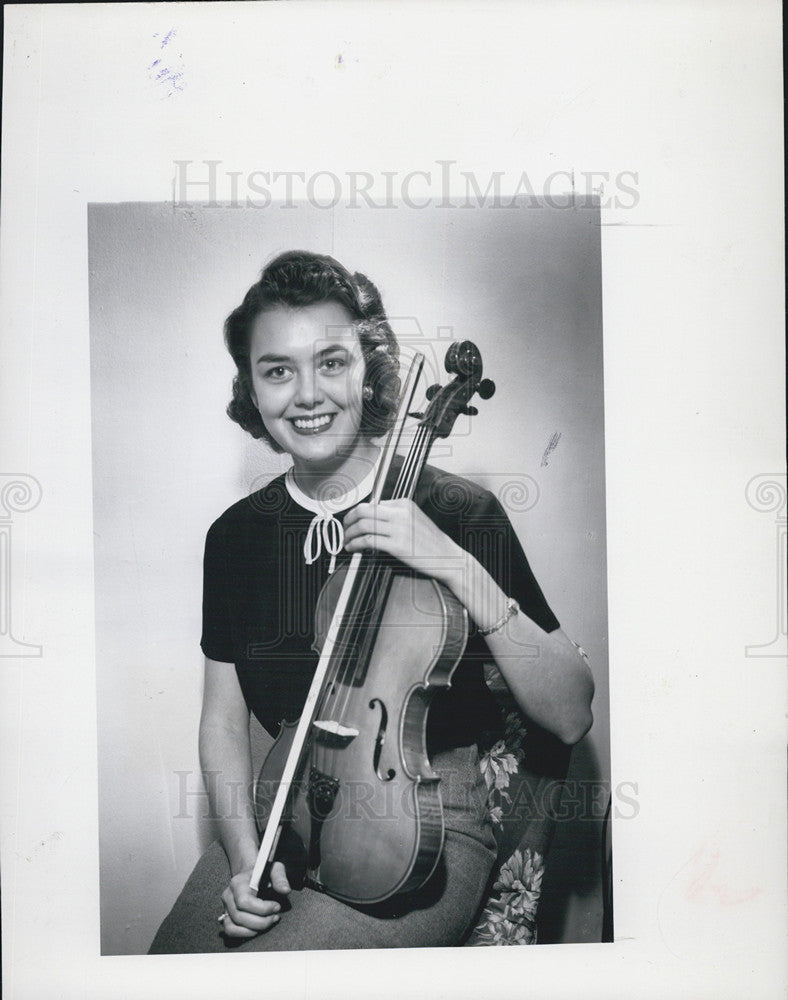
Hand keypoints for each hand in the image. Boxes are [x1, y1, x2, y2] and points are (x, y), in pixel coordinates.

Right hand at [219, 861, 290, 938]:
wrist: (253, 875)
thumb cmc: (264, 873)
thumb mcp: (275, 870)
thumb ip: (280, 878)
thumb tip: (285, 890)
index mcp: (237, 882)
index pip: (244, 901)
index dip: (262, 909)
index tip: (277, 907)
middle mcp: (228, 895)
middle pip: (239, 917)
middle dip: (261, 922)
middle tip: (275, 917)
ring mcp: (226, 907)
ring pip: (233, 927)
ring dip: (253, 930)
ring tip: (268, 922)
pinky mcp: (227, 917)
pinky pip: (230, 931)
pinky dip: (245, 934)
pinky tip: (258, 928)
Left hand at [343, 499, 461, 582]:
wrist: (448, 557)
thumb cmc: (431, 542)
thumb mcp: (414, 519)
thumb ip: (395, 515)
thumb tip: (372, 518)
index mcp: (403, 504)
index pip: (372, 504)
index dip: (357, 513)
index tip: (351, 521)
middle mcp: (400, 513)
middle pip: (363, 510)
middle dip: (348, 520)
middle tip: (344, 528)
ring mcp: (399, 528)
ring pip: (363, 525)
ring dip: (349, 534)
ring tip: (346, 541)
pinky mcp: (397, 545)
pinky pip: (368, 541)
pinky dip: (356, 544)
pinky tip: (353, 548)